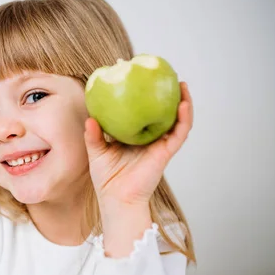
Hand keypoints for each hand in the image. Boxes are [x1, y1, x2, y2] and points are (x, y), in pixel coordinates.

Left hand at [84, 81, 193, 209]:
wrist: (116, 199)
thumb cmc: (106, 179)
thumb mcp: (96, 152)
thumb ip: (93, 135)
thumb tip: (90, 118)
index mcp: (134, 136)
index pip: (141, 112)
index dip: (142, 97)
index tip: (138, 77)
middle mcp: (149, 139)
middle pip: (162, 113)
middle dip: (166, 95)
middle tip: (164, 75)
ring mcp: (159, 145)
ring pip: (176, 121)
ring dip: (183, 102)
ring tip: (182, 84)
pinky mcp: (165, 153)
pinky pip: (179, 133)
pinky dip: (184, 118)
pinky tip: (183, 103)